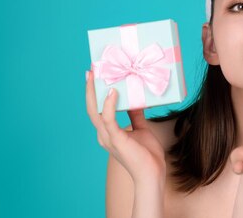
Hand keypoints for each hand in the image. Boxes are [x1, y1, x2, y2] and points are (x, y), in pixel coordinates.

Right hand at [85, 69, 165, 183]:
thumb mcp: (141, 129)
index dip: (95, 93)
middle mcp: (103, 134)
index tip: (96, 76)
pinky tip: (113, 92)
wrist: (152, 173)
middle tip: (91, 70)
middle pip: (91, 107)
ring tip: (95, 75)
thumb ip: (136, 115)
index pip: (97, 109)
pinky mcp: (116, 139)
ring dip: (94, 92)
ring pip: (95, 111)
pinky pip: (109, 119)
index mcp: (108, 132)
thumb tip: (136, 101)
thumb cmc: (147, 154)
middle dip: (90, 88)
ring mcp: (108, 137)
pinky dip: (109, 104)